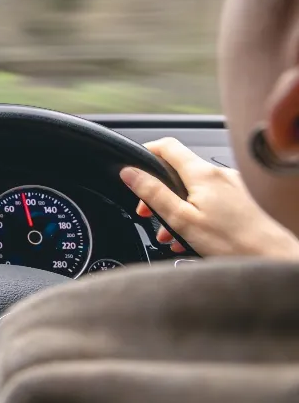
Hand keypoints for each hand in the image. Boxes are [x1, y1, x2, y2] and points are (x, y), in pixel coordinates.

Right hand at [119, 137, 298, 259]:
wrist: (273, 256)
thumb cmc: (232, 242)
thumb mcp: (181, 219)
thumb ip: (153, 193)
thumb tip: (130, 173)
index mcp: (202, 174)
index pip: (167, 146)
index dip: (146, 152)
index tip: (133, 166)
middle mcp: (219, 173)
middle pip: (178, 171)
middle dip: (158, 191)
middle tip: (147, 213)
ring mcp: (234, 184)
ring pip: (194, 188)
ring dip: (177, 207)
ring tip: (171, 234)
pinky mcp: (243, 198)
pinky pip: (211, 198)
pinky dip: (196, 211)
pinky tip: (193, 235)